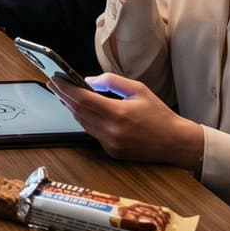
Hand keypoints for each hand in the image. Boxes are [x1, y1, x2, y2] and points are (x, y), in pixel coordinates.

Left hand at [50, 72, 204, 169]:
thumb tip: (89, 80)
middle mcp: (111, 131)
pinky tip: (80, 110)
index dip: (65, 88)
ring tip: (63, 94)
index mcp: (118, 114)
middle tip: (53, 83)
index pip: (82, 99)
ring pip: (82, 123)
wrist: (176, 142)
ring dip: (71, 108)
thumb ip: (112, 82)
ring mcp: (110, 144)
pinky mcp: (111, 152)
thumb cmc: (159, 114)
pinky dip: (83, 120)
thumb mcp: (139, 89)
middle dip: (63, 96)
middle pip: (78, 111)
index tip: (55, 78)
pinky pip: (91, 133)